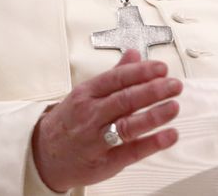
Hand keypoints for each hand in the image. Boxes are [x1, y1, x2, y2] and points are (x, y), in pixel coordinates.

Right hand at [32, 49, 181, 191]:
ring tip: (174, 106)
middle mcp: (91, 115)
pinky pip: (131, 152)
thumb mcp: (86, 93)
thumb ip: (115, 74)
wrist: (43, 155)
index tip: (162, 68)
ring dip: (154, 115)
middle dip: (153, 91)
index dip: (141, 72)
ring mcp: (96, 139)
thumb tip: (135, 54)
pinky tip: (168, 135)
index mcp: (87, 93)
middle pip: (125, 100)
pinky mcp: (104, 162)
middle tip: (174, 85)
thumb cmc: (69, 121)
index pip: (117, 78)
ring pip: (128, 125)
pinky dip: (152, 144)